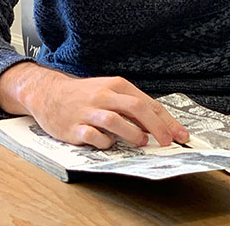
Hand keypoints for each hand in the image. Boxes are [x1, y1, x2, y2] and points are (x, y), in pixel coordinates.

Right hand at [0, 62, 188, 149]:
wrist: (48, 93)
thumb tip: (158, 125)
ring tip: (141, 142)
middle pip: (136, 108)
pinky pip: (93, 136)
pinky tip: (108, 144)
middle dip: (156, 127)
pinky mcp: (73, 127)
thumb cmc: (85, 95)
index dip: (167, 121)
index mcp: (117, 85)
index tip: (181, 135)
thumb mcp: (111, 92)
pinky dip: (104, 142)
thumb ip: (132, 107)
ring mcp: (88, 111)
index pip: (148, 103)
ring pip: (115, 121)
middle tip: (167, 142)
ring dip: (132, 133)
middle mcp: (104, 95)